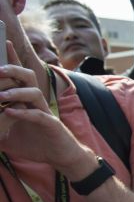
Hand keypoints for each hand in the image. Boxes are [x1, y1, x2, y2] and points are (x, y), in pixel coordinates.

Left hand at [0, 47, 90, 171]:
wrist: (60, 157)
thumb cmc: (36, 144)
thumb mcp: (8, 137)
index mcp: (27, 101)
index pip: (20, 77)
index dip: (13, 60)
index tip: (5, 44)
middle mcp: (37, 103)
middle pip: (28, 78)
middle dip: (12, 71)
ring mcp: (45, 112)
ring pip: (34, 93)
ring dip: (16, 92)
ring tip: (0, 95)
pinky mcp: (51, 125)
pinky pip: (38, 115)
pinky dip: (23, 113)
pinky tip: (9, 112)